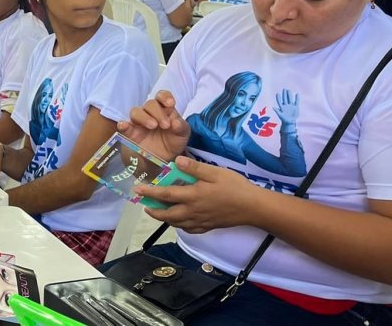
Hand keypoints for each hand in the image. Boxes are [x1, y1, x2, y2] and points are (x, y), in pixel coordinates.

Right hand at [117, 90, 190, 161]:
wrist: (164, 158)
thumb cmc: (174, 141)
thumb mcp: (183, 134)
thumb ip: (181, 127)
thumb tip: (176, 122)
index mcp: (164, 109)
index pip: (162, 96)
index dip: (165, 97)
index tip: (170, 104)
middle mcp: (150, 113)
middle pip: (150, 104)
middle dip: (158, 112)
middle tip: (165, 125)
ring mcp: (139, 122)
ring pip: (136, 112)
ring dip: (144, 117)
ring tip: (153, 126)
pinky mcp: (130, 133)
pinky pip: (124, 126)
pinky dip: (123, 125)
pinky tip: (124, 125)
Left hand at [134, 157, 261, 232]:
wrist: (253, 207)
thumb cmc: (235, 187)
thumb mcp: (215, 172)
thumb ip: (194, 168)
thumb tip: (175, 161)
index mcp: (193, 196)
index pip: (166, 194)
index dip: (150, 192)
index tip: (137, 190)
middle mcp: (193, 211)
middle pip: (168, 214)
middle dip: (154, 211)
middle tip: (145, 206)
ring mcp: (201, 221)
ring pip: (177, 223)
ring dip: (165, 219)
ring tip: (158, 213)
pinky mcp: (209, 227)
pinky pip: (190, 229)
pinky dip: (180, 226)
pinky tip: (181, 222)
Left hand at [275, 89, 299, 125]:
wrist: (290, 122)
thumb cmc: (284, 119)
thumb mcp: (280, 115)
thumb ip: (277, 111)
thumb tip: (273, 107)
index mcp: (282, 107)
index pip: (279, 101)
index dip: (278, 98)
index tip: (277, 94)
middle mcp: (286, 105)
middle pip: (285, 99)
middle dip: (284, 94)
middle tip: (284, 89)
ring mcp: (291, 105)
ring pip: (290, 99)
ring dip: (289, 95)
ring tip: (288, 90)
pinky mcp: (296, 107)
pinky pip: (296, 102)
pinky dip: (297, 98)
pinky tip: (297, 94)